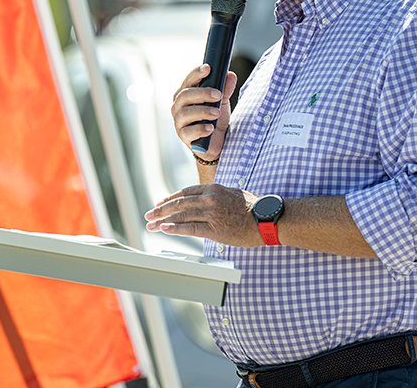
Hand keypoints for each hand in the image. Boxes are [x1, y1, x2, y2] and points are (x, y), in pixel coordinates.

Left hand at [143, 184, 263, 246]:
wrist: (267, 218)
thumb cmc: (253, 208)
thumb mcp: (232, 193)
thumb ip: (216, 195)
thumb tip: (204, 200)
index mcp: (213, 189)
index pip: (185, 193)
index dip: (170, 199)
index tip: (159, 203)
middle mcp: (209, 198)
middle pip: (178, 203)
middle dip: (161, 210)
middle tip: (149, 215)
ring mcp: (211, 213)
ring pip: (181, 215)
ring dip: (163, 220)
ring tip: (151, 225)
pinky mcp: (215, 229)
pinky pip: (190, 228)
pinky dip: (175, 228)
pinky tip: (165, 229)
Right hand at [171, 64, 237, 161]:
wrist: (218, 141)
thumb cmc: (215, 118)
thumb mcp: (222, 101)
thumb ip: (224, 88)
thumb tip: (230, 75)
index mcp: (186, 94)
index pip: (188, 80)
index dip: (196, 73)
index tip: (208, 68)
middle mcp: (179, 106)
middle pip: (185, 95)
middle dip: (202, 93)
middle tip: (218, 94)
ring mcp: (179, 122)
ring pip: (185, 113)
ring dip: (202, 111)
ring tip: (217, 113)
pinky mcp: (184, 136)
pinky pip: (188, 132)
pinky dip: (200, 129)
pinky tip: (211, 128)